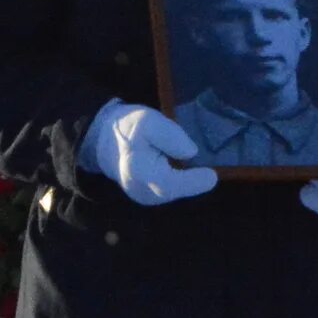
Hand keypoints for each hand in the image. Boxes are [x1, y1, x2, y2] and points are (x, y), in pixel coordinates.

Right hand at [81, 101, 218, 205]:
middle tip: (208, 166)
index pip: (169, 184)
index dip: (193, 182)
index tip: (212, 175)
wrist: (105, 140)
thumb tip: (191, 153)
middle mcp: (140, 190)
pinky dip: (181, 182)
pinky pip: (170, 192)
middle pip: (175, 191)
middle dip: (194, 180)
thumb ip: (170, 135)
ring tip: (196, 166)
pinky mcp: (148, 198)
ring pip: (174, 193)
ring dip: (188, 181)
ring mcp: (143, 198)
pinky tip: (185, 170)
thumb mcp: (149, 120)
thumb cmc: (128, 127)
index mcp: (138, 171)